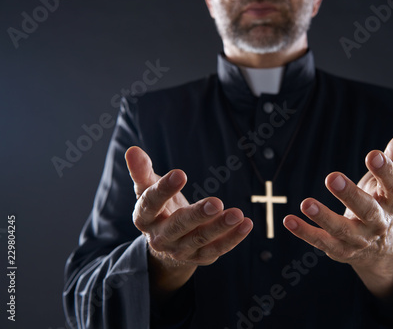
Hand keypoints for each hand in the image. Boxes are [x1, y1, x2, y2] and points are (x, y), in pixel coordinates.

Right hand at [125, 147, 252, 292]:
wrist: (167, 244)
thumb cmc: (159, 208)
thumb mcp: (148, 189)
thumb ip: (142, 171)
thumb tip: (132, 150)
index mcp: (144, 218)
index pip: (150, 204)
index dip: (164, 189)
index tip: (180, 173)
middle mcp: (160, 237)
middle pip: (178, 226)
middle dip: (197, 215)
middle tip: (216, 202)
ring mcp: (180, 249)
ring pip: (200, 239)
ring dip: (220, 227)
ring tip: (237, 214)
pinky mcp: (200, 257)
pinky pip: (217, 248)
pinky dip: (233, 238)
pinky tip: (246, 224)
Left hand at [283, 127, 392, 299]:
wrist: (377, 248)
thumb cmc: (378, 202)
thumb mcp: (387, 180)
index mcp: (391, 202)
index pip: (392, 186)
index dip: (385, 171)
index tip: (373, 155)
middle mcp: (377, 223)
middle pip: (367, 210)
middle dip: (350, 195)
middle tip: (332, 177)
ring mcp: (358, 239)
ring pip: (342, 229)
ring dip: (323, 217)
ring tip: (305, 202)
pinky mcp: (339, 250)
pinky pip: (321, 242)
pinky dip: (305, 232)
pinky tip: (289, 220)